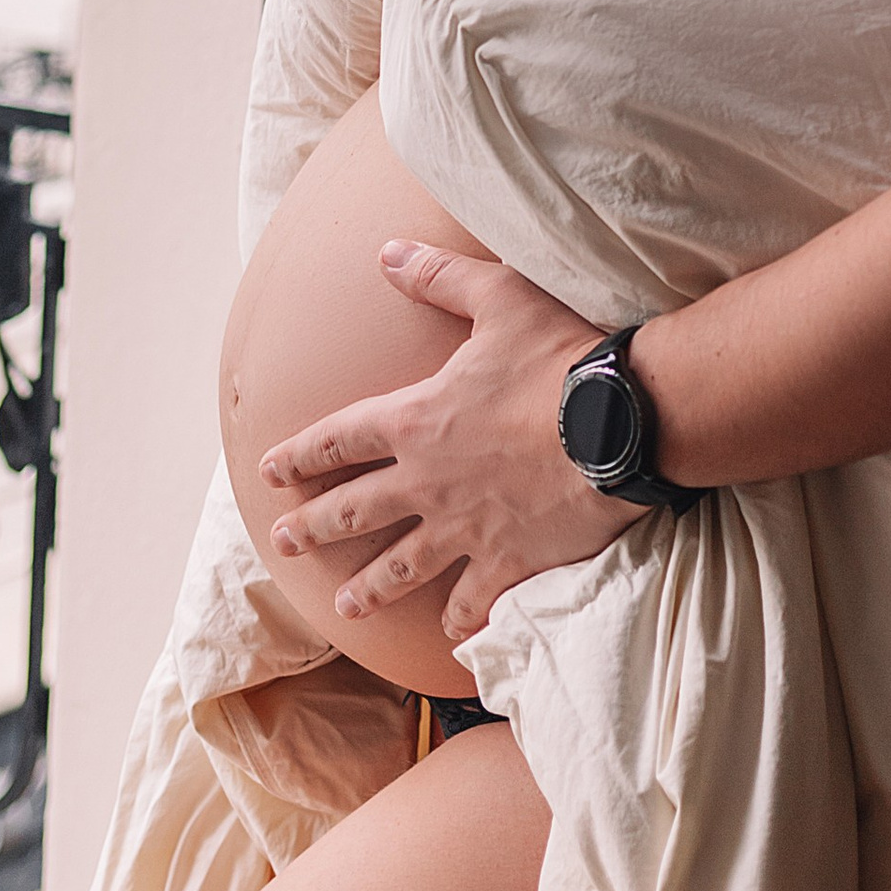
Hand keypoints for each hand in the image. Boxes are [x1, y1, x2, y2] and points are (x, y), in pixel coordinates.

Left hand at [259, 242, 638, 639]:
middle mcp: (428, 481)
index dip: (301, 454)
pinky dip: (461, 620)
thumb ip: (440, 278)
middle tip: (282, 542)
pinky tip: (450, 637)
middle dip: (314, 525)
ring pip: (402, 566)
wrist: (621, 425)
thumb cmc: (561, 357)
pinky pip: (474, 601)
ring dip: (370, 585)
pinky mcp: (509, 561)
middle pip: (355, 509)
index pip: (340, 438)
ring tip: (345, 603)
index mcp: (417, 420)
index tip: (269, 471)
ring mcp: (465, 528)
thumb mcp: (499, 298)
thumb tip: (388, 252)